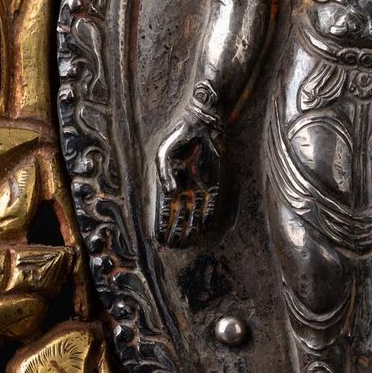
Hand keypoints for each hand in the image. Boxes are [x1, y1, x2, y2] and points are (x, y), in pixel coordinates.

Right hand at [154, 114, 220, 247]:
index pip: (163, 209)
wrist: (201, 126)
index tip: (158, 238)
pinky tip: (203, 230)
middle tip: (173, 246)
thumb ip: (166, 175)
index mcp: (168, 182)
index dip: (160, 224)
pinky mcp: (213, 184)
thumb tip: (171, 194)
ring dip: (190, 229)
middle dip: (175, 232)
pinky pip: (210, 205)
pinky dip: (207, 218)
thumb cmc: (180, 138)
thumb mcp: (164, 155)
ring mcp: (198, 187)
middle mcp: (183, 188)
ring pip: (194, 214)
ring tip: (187, 243)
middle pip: (179, 216)